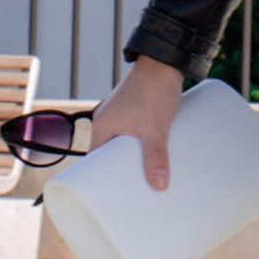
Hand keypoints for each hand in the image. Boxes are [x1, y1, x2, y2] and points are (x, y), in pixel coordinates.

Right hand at [90, 56, 184, 189]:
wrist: (165, 59)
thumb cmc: (154, 90)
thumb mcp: (155, 128)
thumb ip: (156, 157)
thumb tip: (160, 186)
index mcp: (101, 127)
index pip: (93, 163)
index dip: (98, 182)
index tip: (108, 198)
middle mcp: (106, 121)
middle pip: (108, 157)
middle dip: (119, 174)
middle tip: (132, 194)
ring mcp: (121, 115)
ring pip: (122, 145)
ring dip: (132, 159)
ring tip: (145, 178)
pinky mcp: (135, 110)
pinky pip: (132, 135)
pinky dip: (139, 146)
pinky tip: (153, 155)